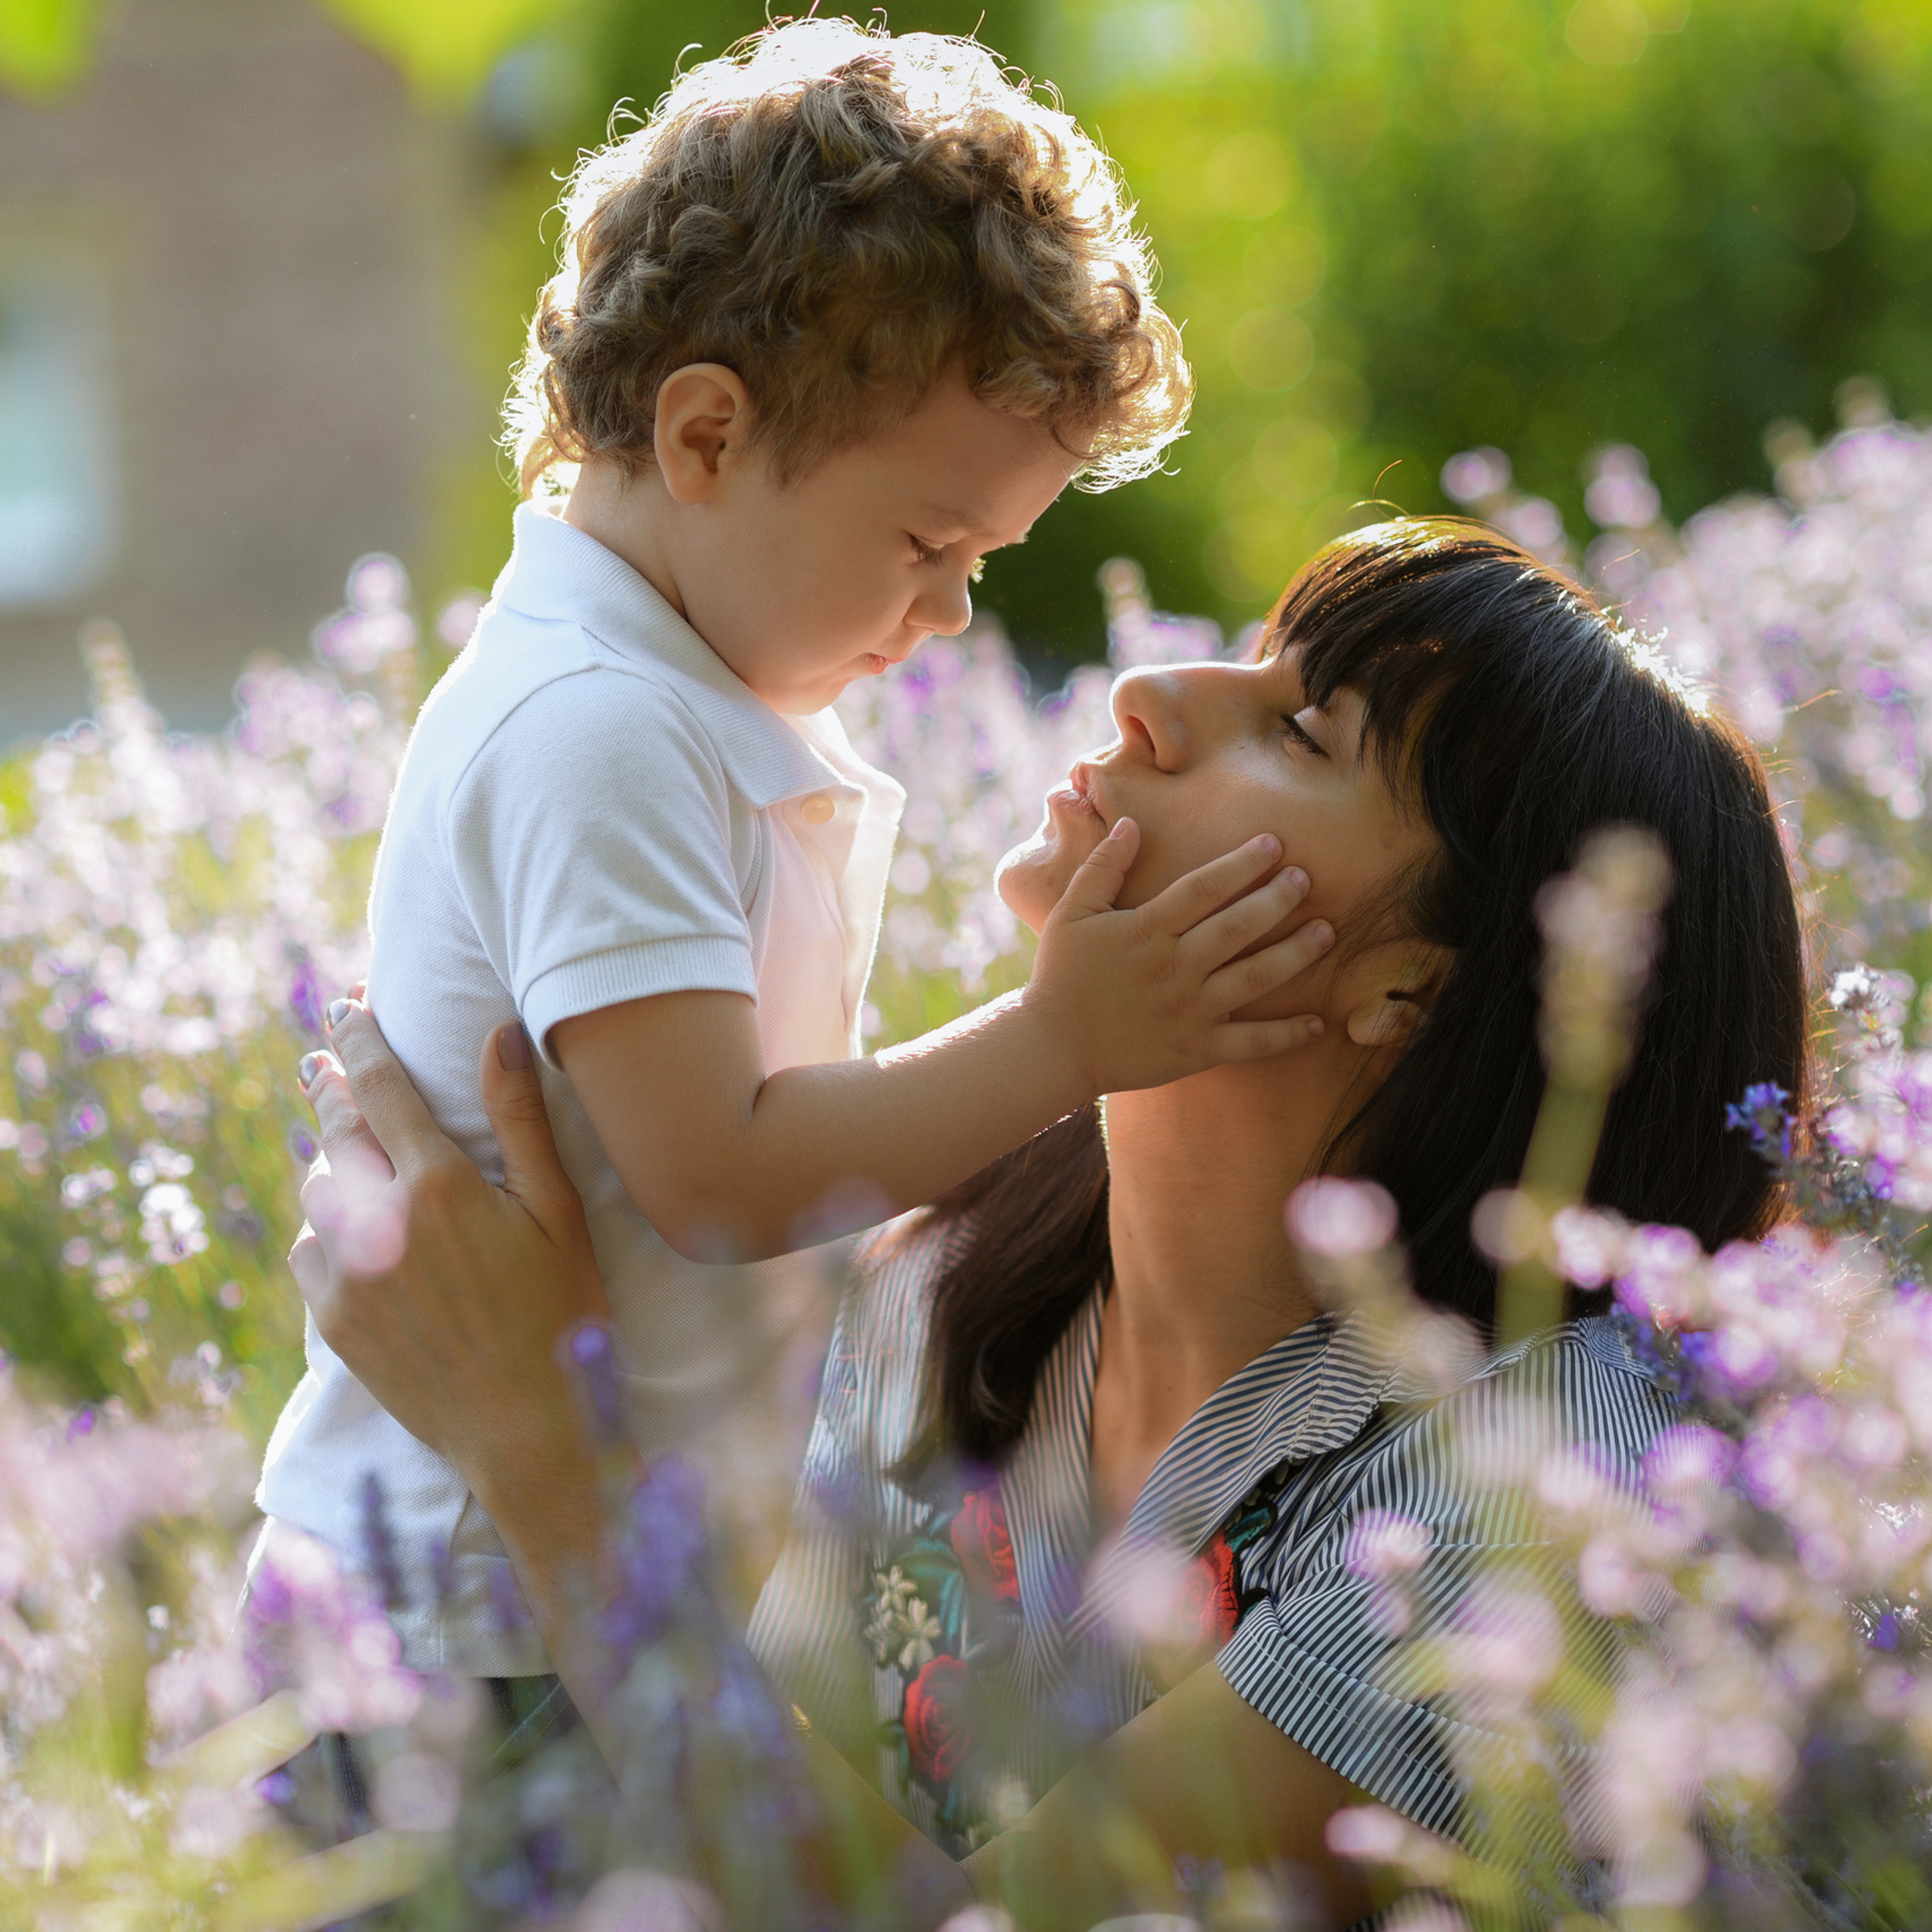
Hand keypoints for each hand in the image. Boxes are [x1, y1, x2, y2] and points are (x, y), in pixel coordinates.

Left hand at [291, 1002, 608, 1530]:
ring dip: (333, 1166)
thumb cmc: (562, 1315)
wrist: (524, 1431)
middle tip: (320, 1058)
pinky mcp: (331, 1320)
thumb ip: (520, 1121)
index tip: (345, 1007)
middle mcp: (379, 1225)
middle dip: (331, 1089)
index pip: (382, 1089)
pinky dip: (328, 1232)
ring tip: (350, 1154)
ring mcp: (346, 1276)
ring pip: (318, 1194)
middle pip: (336, 1132)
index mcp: (440, 1188)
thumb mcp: (559, 1214)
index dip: (360, 1040)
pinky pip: (311, 1251)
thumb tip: (498, 1033)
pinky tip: (359, 1236)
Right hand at [1020, 820, 1331, 1095]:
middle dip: (1277, 899)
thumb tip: (1132, 824)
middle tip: (1306, 879)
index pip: (1204, 888)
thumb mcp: (1072, 913)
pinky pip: (1250, 1043)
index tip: (1273, 844)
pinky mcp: (1197, 1049)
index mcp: (1146, 930)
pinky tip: (1317, 1023)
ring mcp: (1189, 1011)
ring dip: (1295, 954)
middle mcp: (1174, 967)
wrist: (1053, 1048)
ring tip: (1326, 933)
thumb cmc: (1061, 976)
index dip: (1241, 863)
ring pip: (1254, 978)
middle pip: (1238, 927)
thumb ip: (1102, 866)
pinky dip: (1286, 1035)